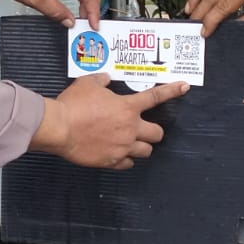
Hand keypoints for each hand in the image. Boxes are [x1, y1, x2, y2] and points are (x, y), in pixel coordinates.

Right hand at [29, 75, 187, 168]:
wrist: (59, 128)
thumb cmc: (73, 104)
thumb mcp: (87, 84)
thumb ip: (100, 81)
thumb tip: (105, 79)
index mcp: (127, 108)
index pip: (155, 97)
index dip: (172, 91)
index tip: (184, 87)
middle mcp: (130, 129)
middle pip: (157, 134)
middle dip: (154, 132)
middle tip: (144, 130)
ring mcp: (122, 147)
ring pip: (146, 152)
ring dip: (142, 147)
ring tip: (132, 144)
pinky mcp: (111, 161)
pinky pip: (128, 164)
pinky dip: (126, 159)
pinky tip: (118, 155)